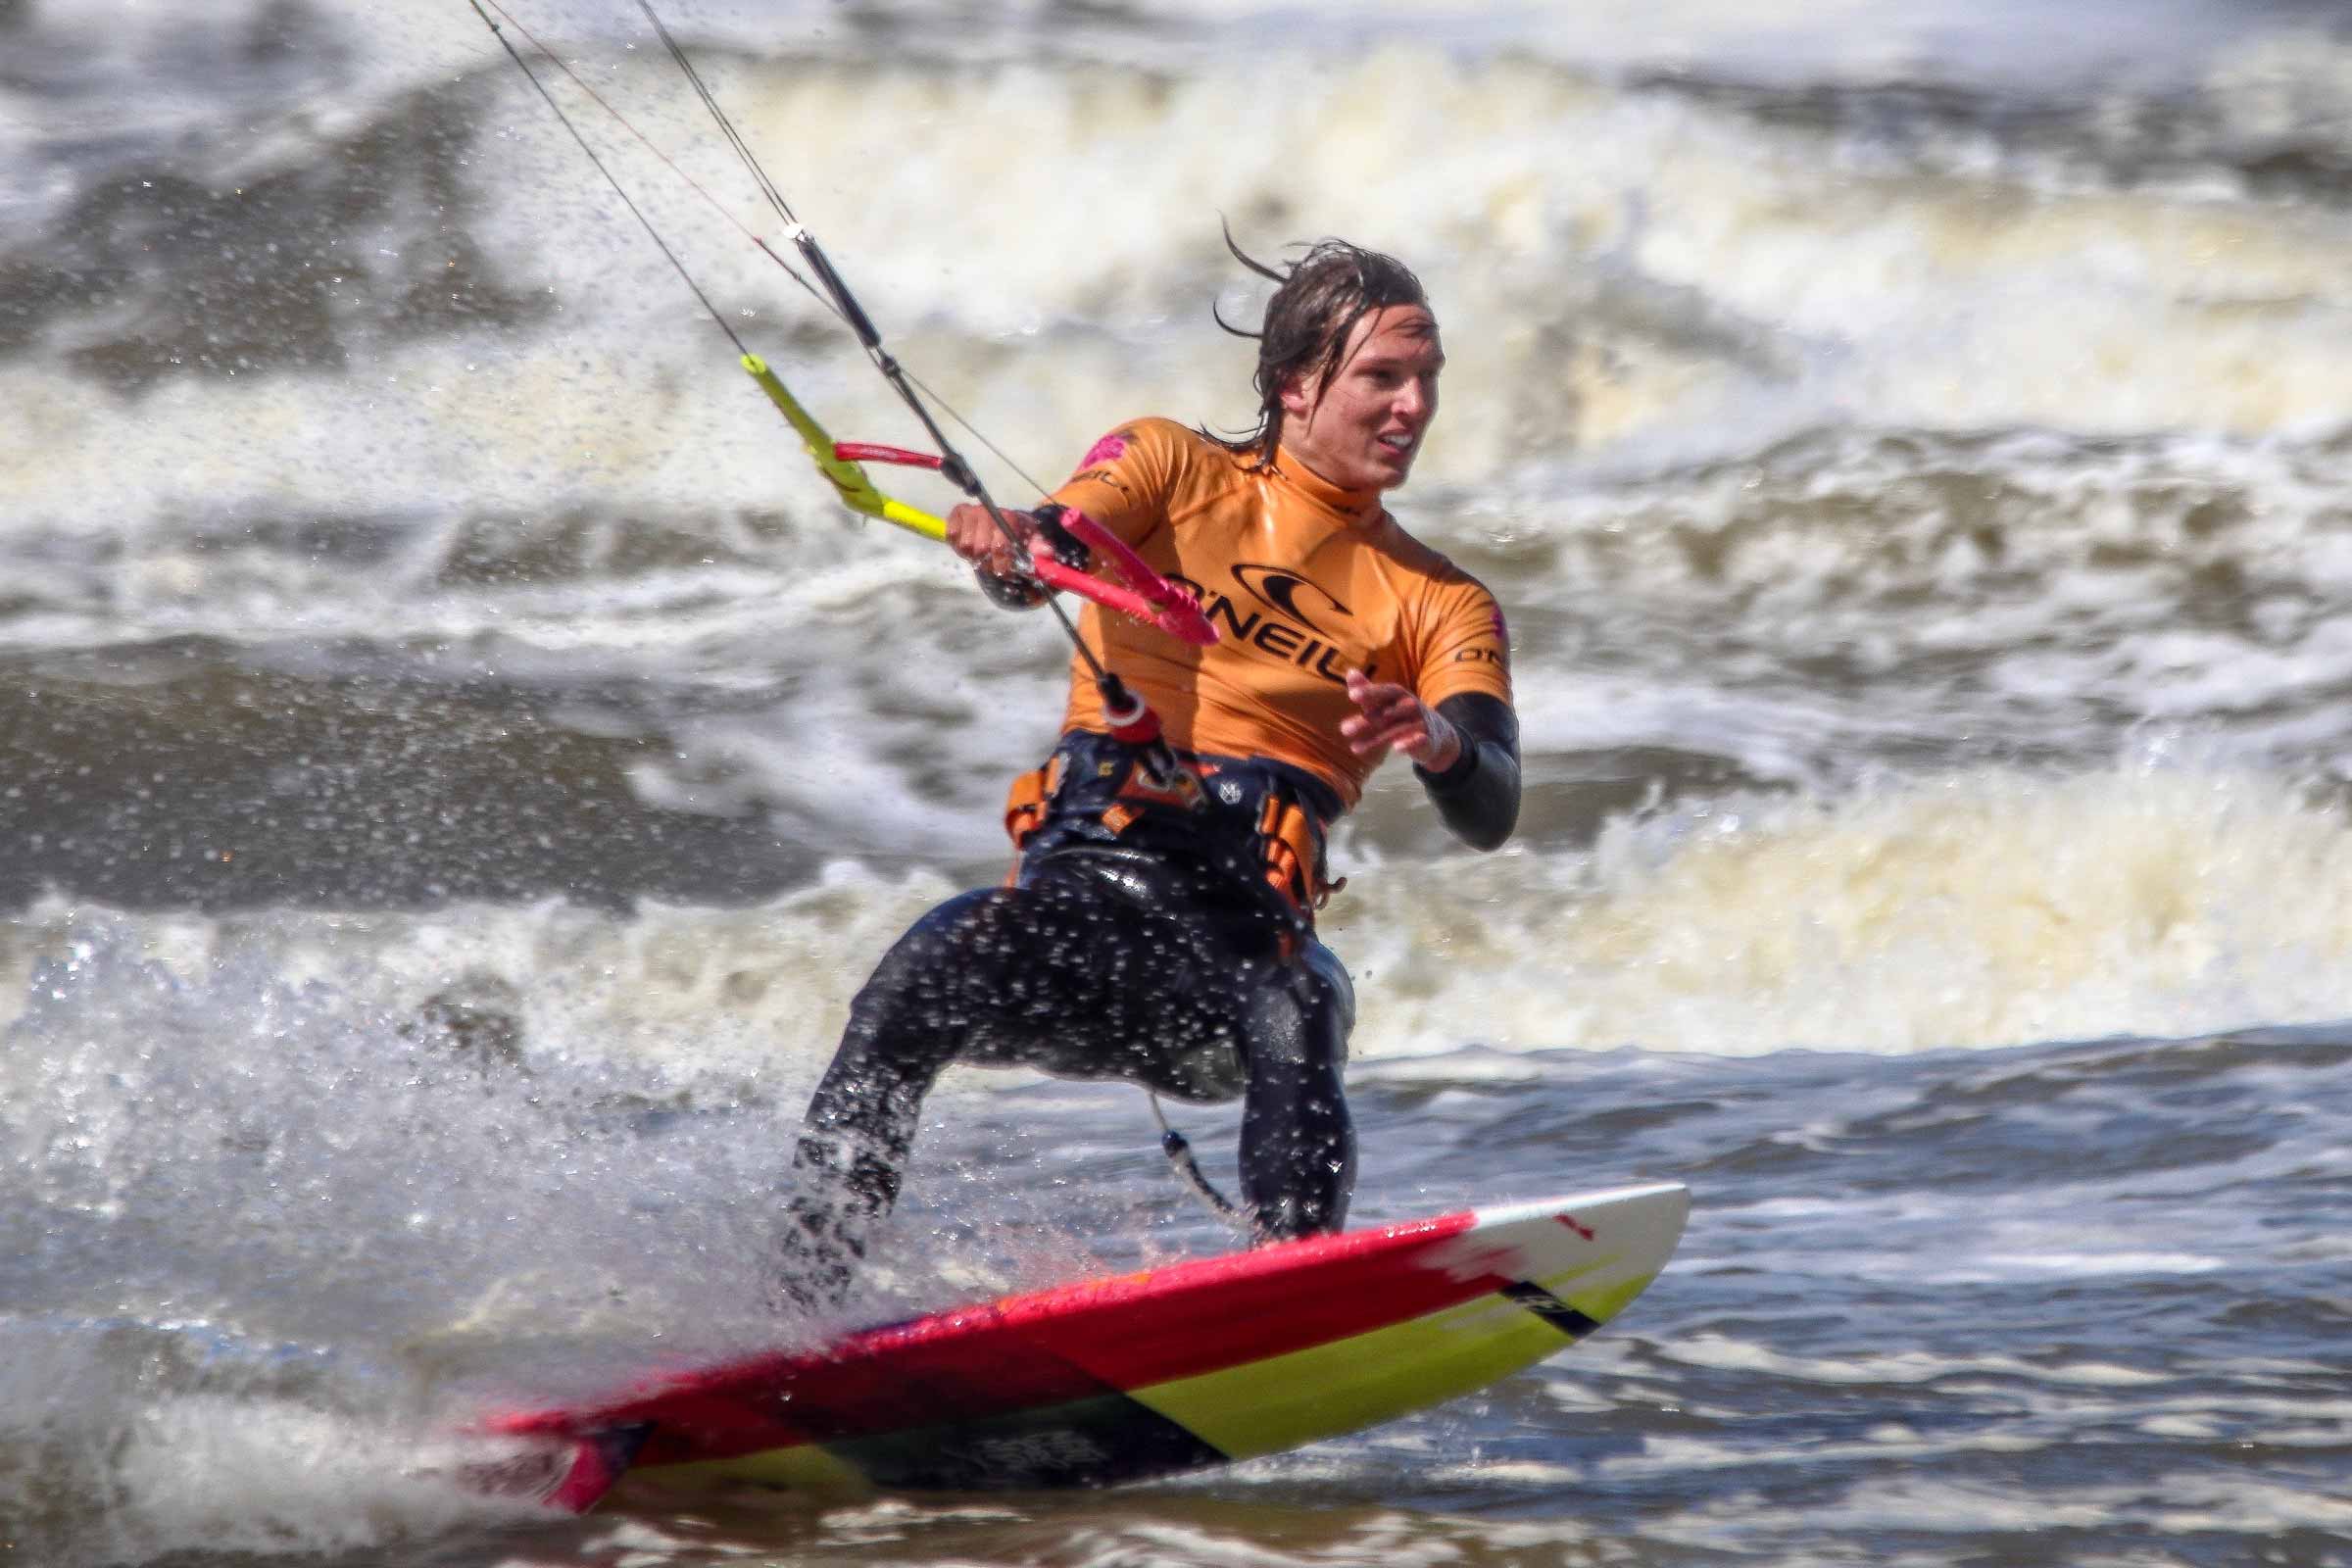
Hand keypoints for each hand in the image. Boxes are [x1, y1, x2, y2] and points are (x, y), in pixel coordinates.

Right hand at [944, 503, 1033, 575]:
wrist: (1001, 521)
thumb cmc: (1016, 534)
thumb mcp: (1032, 542)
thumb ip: (1039, 547)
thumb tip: (1046, 552)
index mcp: (1009, 517)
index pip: (1000, 545)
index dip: (1001, 563)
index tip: (1004, 570)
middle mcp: (988, 511)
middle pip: (981, 548)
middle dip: (987, 562)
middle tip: (991, 563)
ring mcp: (972, 511)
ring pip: (965, 545)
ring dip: (973, 556)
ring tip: (981, 555)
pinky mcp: (957, 513)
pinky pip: (951, 534)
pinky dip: (958, 546)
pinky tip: (968, 547)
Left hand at [1341, 669, 1461, 771]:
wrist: (1435, 733)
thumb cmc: (1401, 714)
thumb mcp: (1385, 702)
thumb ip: (1368, 689)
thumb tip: (1350, 672)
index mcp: (1399, 695)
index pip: (1385, 691)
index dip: (1370, 692)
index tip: (1352, 695)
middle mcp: (1410, 707)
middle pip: (1386, 713)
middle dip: (1366, 721)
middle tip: (1344, 730)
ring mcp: (1419, 723)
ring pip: (1395, 731)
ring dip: (1375, 740)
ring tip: (1354, 748)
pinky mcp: (1426, 740)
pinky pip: (1419, 741)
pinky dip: (1410, 743)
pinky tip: (1397, 748)